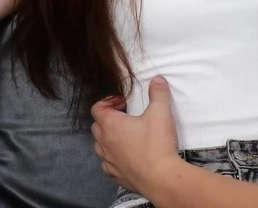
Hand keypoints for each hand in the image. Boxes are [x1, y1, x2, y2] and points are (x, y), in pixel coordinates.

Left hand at [91, 77, 181, 194]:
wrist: (161, 178)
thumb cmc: (157, 143)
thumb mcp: (160, 112)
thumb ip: (158, 93)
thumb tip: (157, 80)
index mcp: (110, 125)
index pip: (97, 108)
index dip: (108, 102)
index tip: (124, 103)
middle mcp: (104, 143)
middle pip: (97, 126)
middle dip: (108, 118)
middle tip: (126, 117)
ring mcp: (108, 161)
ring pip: (100, 146)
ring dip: (109, 139)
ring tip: (126, 136)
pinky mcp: (115, 176)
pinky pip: (108, 164)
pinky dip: (113, 157)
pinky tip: (128, 156)